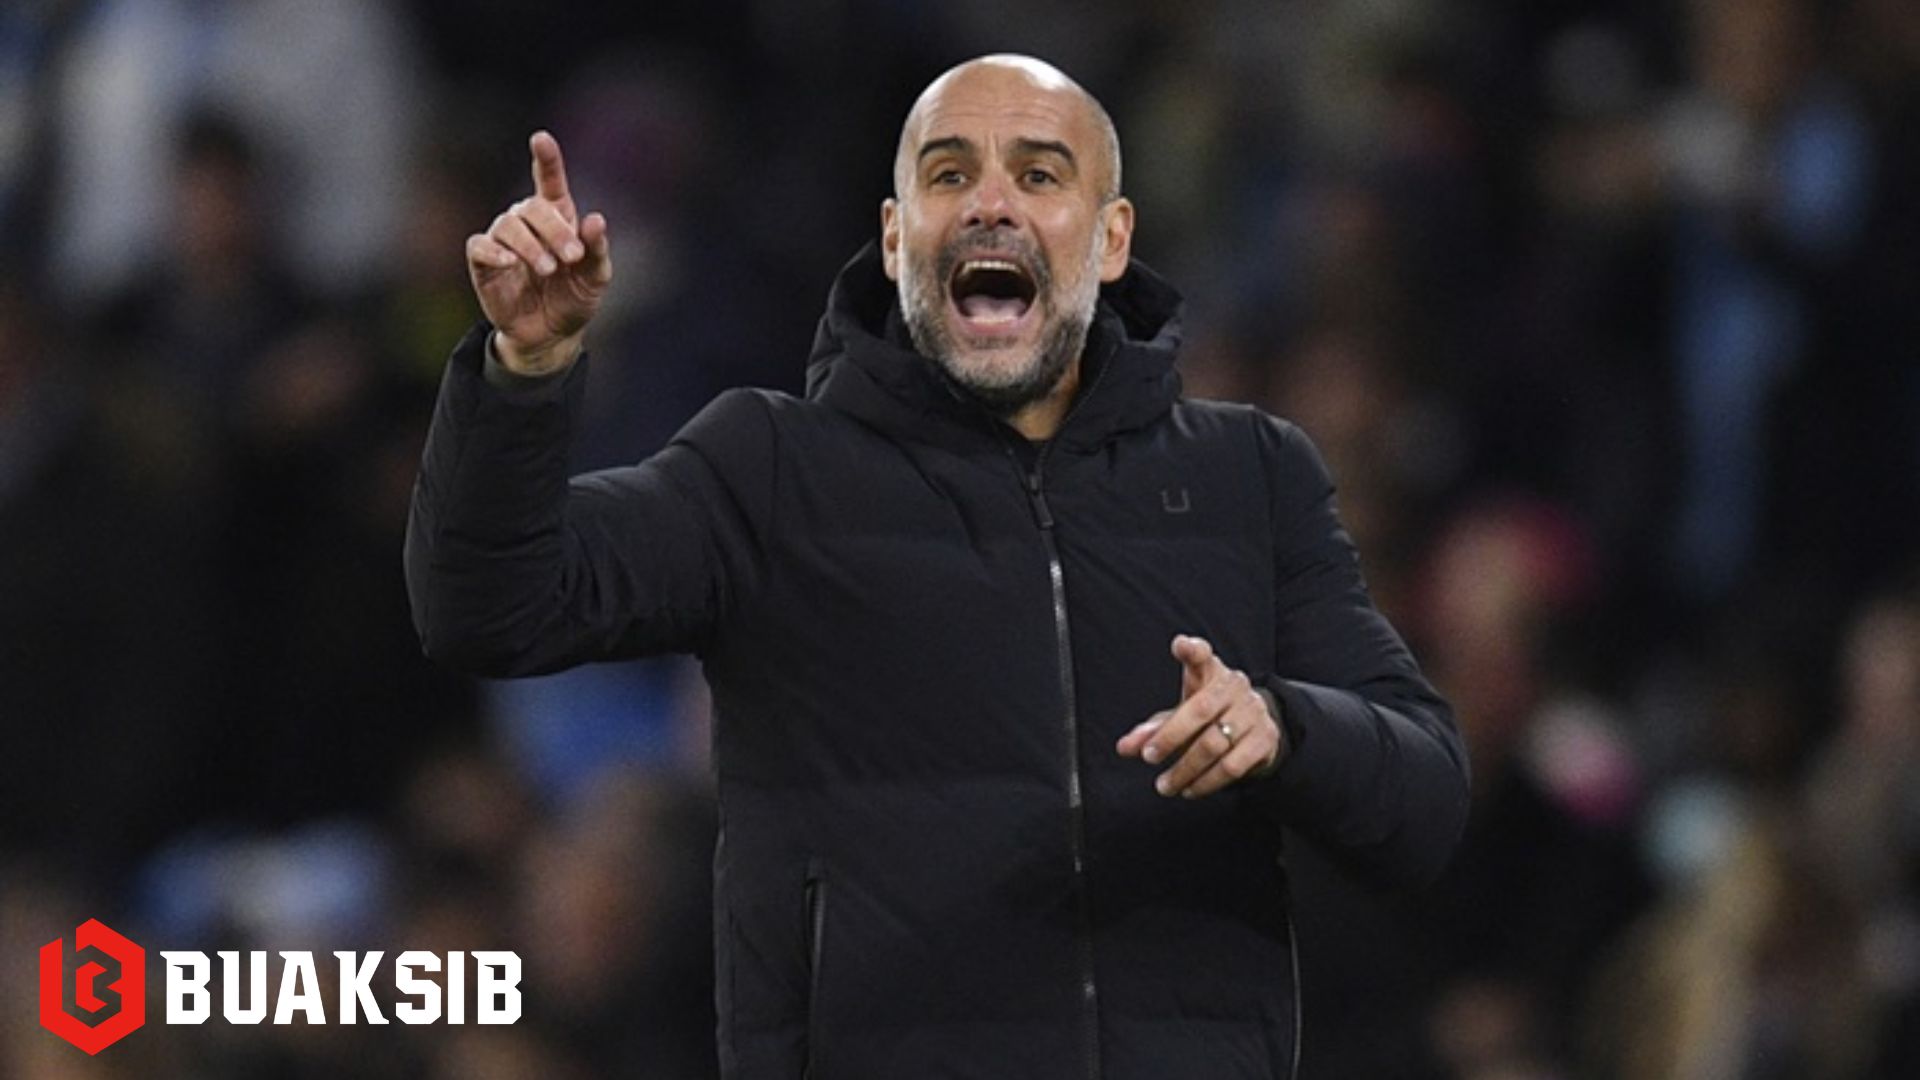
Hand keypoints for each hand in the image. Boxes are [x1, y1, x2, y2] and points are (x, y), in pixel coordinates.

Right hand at [465, 130, 612, 375]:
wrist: (551, 335)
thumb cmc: (574, 299)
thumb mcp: (596, 278)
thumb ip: (597, 250)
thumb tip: (596, 220)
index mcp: (557, 217)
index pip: (549, 181)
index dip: (546, 159)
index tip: (541, 138)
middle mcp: (527, 222)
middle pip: (532, 207)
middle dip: (554, 229)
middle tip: (571, 256)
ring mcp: (503, 241)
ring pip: (508, 224)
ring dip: (530, 245)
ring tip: (548, 269)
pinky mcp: (483, 263)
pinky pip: (480, 246)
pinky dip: (493, 251)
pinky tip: (509, 262)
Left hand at [1115, 635, 1283, 798]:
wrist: (1255, 726)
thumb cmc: (1208, 715)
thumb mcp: (1180, 715)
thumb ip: (1152, 730)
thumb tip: (1125, 748)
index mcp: (1210, 672)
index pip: (1202, 655)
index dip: (1192, 649)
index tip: (1180, 645)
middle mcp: (1235, 687)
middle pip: (1201, 710)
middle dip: (1171, 737)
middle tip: (1149, 757)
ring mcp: (1253, 712)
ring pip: (1215, 744)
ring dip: (1185, 770)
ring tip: (1165, 785)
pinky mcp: (1266, 739)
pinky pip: (1233, 766)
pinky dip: (1207, 783)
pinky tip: (1190, 789)